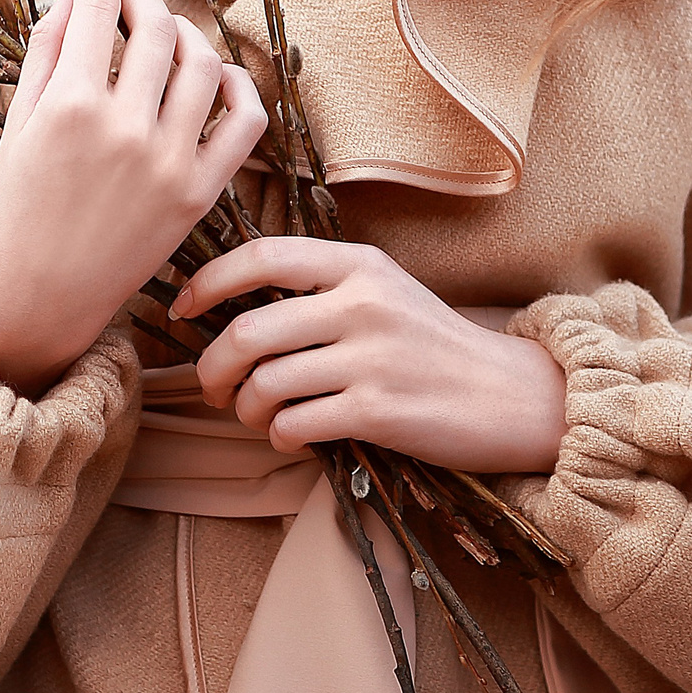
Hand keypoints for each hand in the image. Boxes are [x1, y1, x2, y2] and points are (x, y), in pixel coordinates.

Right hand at [0, 0, 268, 394]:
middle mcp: (125, 128)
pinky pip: (244, 122)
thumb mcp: (18, 122)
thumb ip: (47, 47)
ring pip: (201, 64)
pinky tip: (215, 76)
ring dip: (185, 34)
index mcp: (69, 105)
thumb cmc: (14, 209)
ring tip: (163, 34)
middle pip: (153, 29)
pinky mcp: (200, 195)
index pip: (97, 7)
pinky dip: (239, 87)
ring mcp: (169, 162)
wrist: (36, 300)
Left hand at [170, 237, 565, 473]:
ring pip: (265, 383)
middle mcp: (362, 302)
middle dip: (212, 367)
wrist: (509, 394)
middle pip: (248, 331)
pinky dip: (279, 436)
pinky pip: (295, 424)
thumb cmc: (432, 344)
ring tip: (254, 415)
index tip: (181, 308)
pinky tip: (291, 436)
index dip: (208, 282)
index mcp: (358, 263)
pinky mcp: (379, 410)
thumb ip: (321, 286)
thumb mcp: (382, 291)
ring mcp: (371, 357)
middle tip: (212, 386)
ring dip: (244, 408)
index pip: (262, 256)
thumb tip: (234, 302)